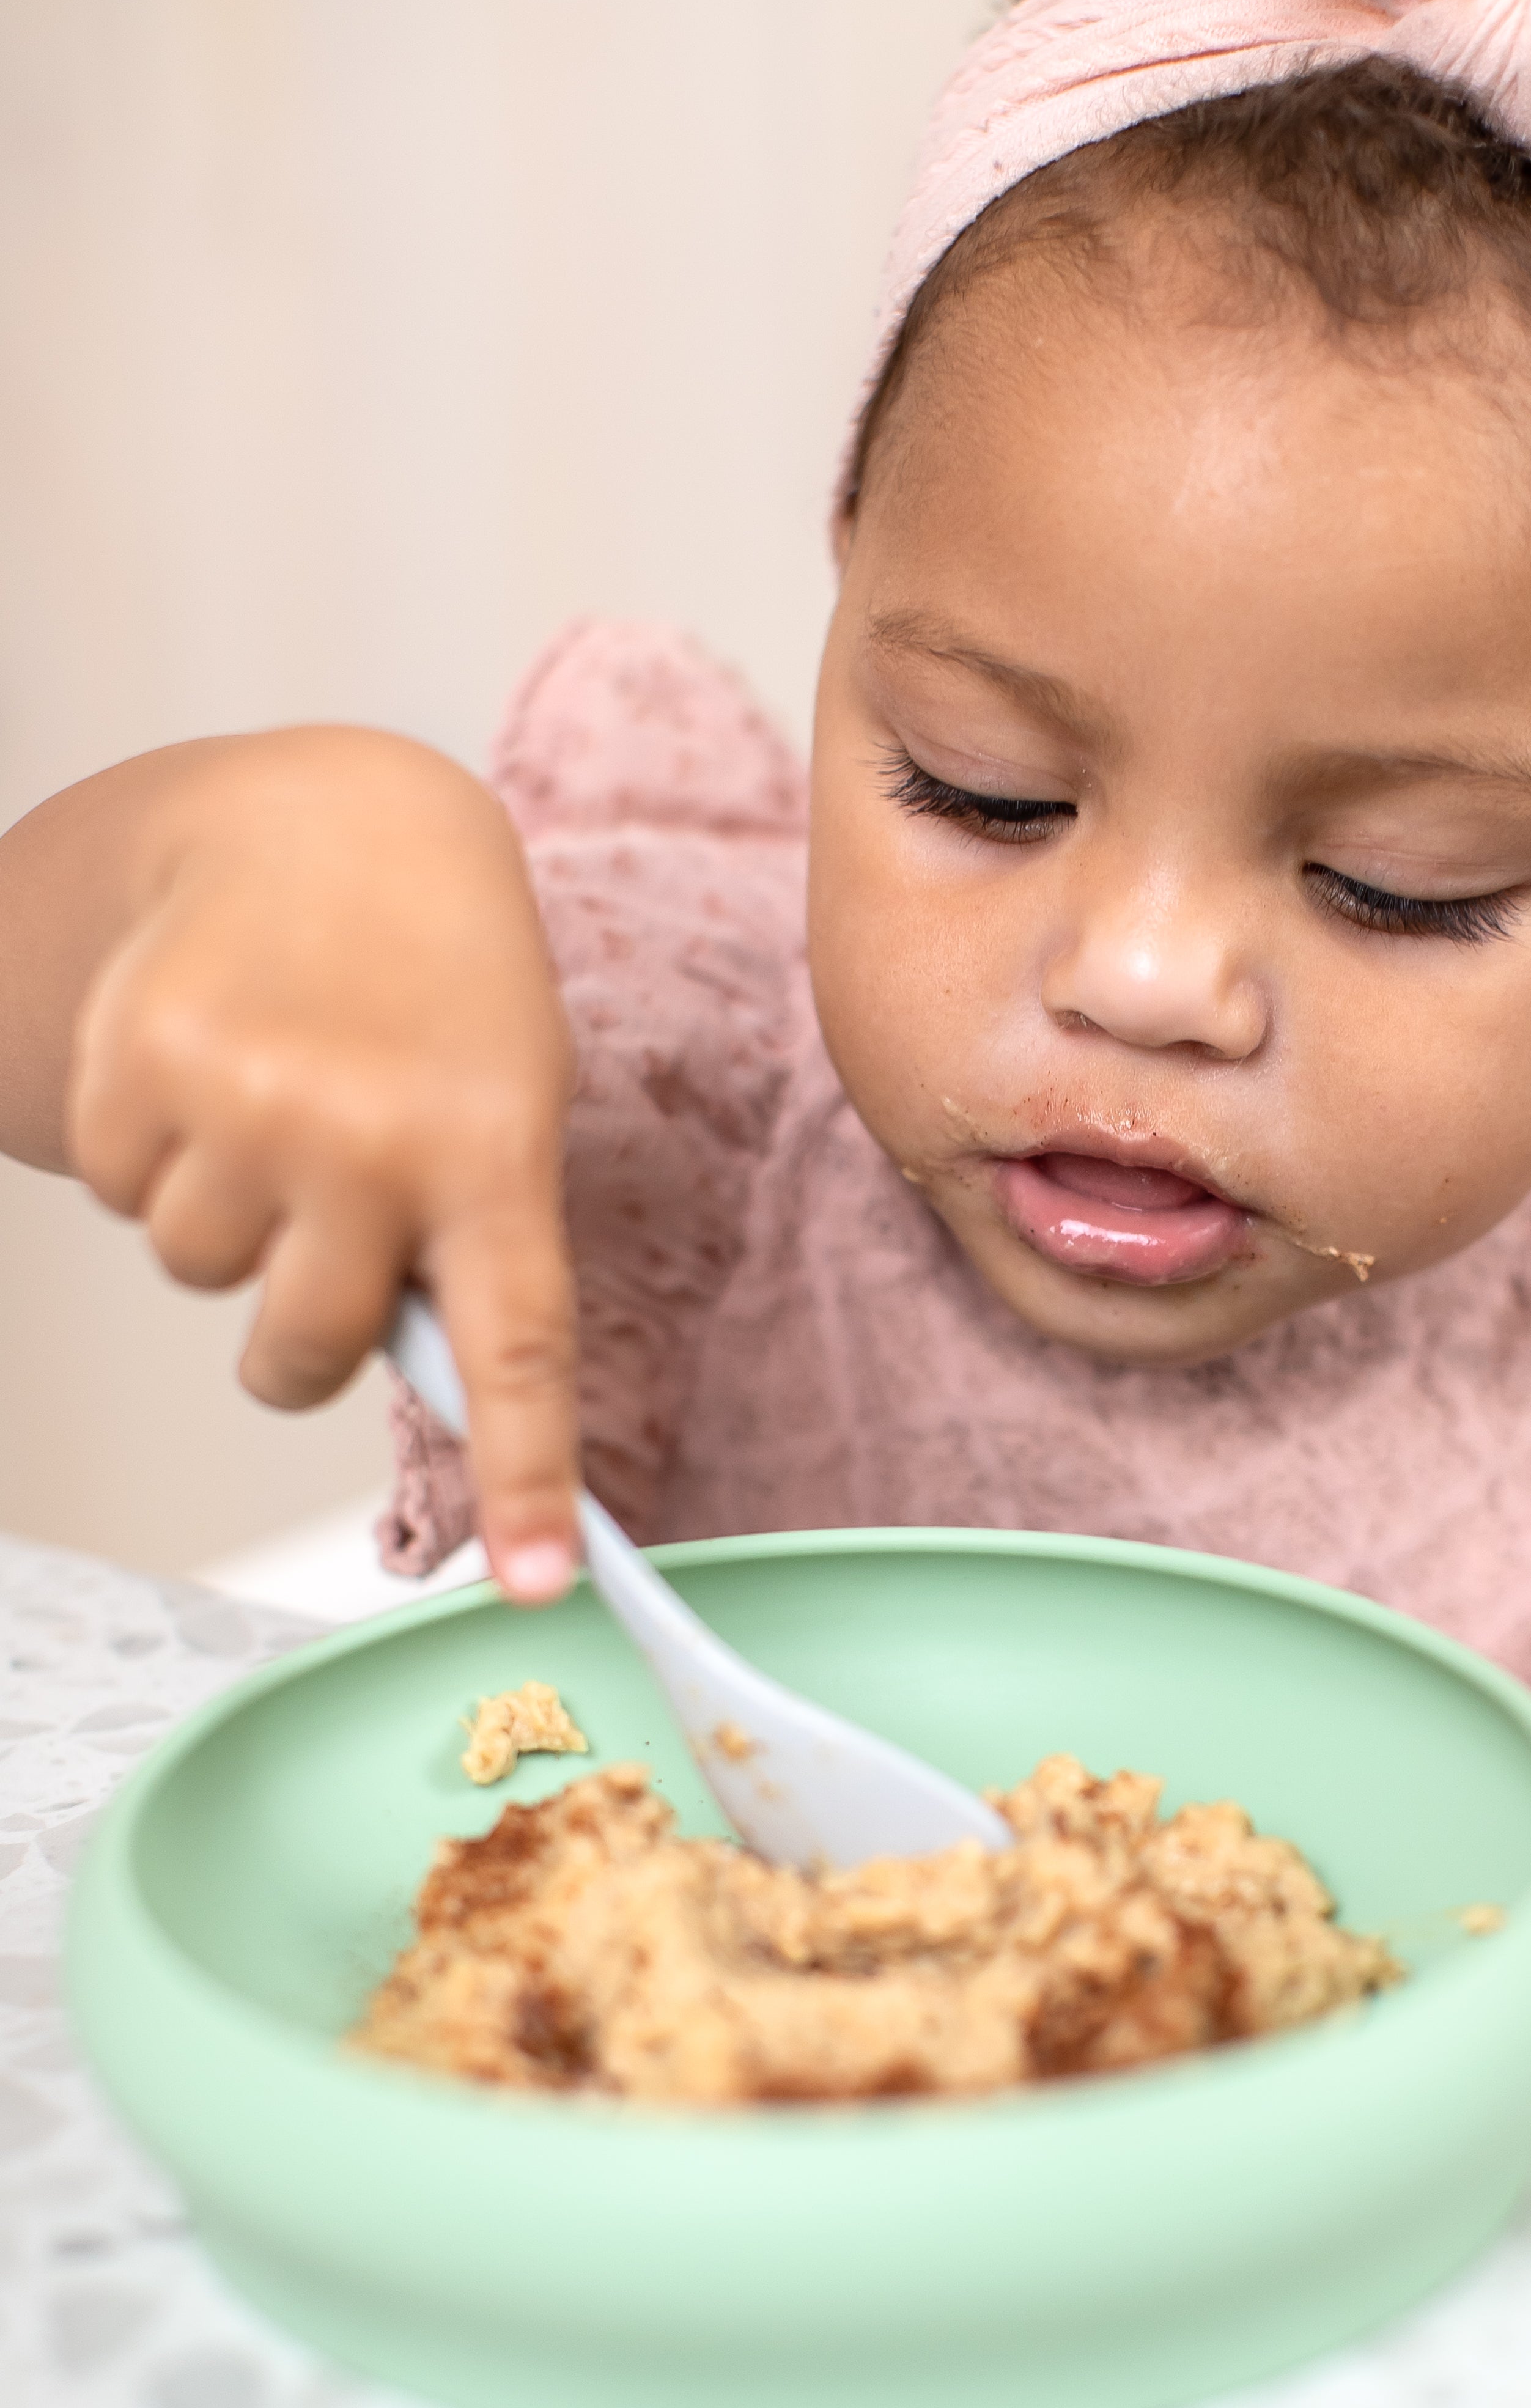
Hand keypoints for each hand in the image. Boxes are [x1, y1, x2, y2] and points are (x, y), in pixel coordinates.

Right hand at [56, 729, 580, 1599]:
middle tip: (315, 1243)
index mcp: (492, 1152)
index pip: (518, 1349)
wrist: (328, 819)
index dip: (528, 1478)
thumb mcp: (498, 1097)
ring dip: (220, 1217)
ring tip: (271, 1101)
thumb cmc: (436, 988)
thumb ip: (460, 1234)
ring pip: (194, 1270)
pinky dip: (147, 1148)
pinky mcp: (138, 1062)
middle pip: (302, 1349)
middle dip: (292, 1339)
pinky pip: (117, 1189)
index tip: (536, 1589)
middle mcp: (366, 1139)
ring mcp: (245, 1103)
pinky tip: (205, 1061)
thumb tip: (405, 1370)